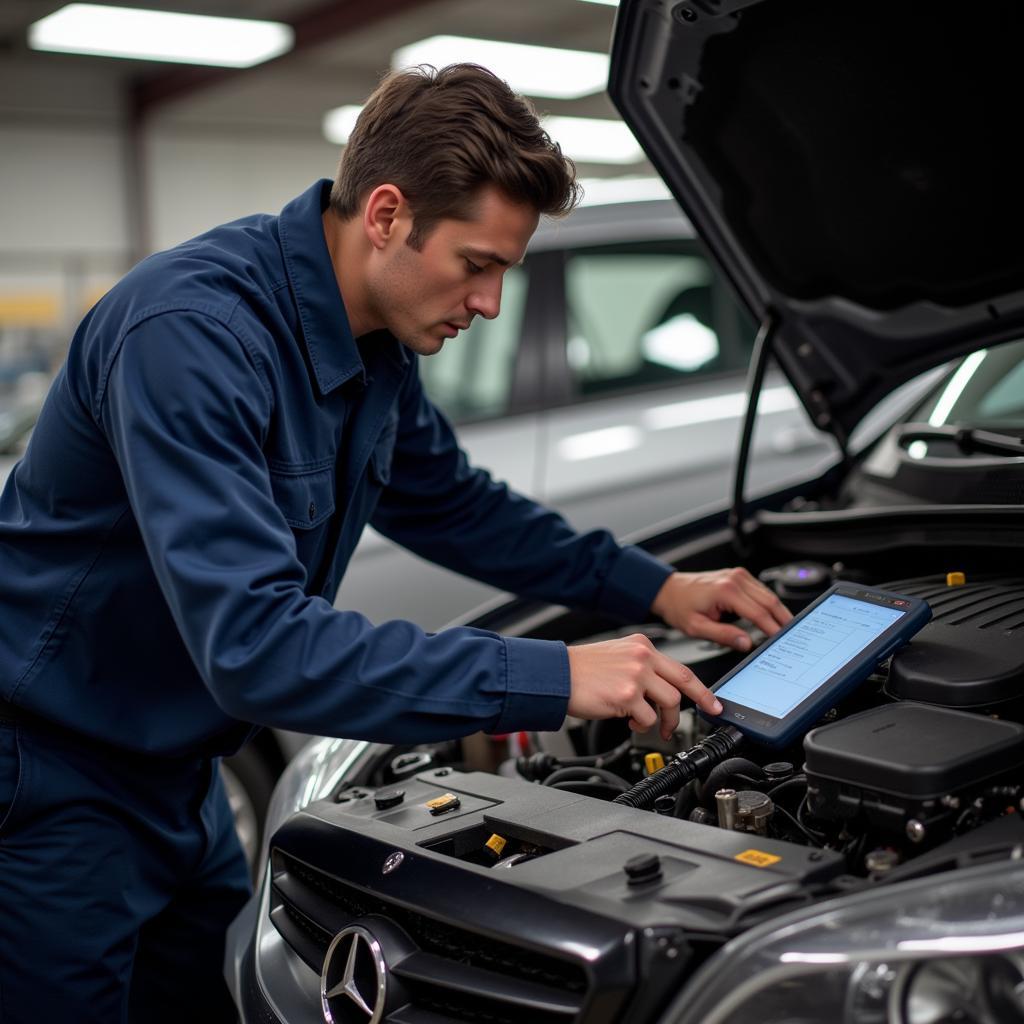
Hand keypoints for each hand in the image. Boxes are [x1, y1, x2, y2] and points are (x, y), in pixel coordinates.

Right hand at [566, 634, 722, 740]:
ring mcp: (636, 675)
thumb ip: (643, 667)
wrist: (557, 674)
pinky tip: (627, 719)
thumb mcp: (618, 655)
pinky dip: (640, 724)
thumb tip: (661, 690)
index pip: (680, 667)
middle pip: (684, 683)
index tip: (712, 701)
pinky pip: (647, 717)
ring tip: (647, 722)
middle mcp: (642, 657)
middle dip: (700, 702)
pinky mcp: (627, 695)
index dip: (701, 687)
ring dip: (663, 719)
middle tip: (705, 714)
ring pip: (670, 702)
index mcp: (642, 645)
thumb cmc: (582, 669)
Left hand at [651, 568, 791, 651]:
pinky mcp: (739, 576)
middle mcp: (735, 579)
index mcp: (726, 591)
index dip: (773, 629)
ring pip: (769, 595)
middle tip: (793, 637)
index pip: (758, 613)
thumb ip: (723, 635)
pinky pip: (761, 591)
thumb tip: (746, 643)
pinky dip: (770, 604)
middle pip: (770, 601)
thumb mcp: (697, 627)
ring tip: (788, 630)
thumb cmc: (679, 607)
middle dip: (783, 620)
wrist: (669, 590)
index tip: (781, 642)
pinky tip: (775, 617)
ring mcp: (738, 575)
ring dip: (779, 612)